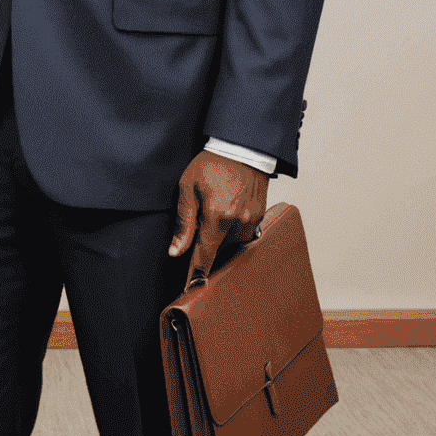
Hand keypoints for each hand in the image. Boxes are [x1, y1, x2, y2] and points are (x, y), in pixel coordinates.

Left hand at [168, 150, 268, 284]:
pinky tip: (227, 210)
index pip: (205, 255)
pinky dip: (232, 228)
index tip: (190, 289)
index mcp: (217, 216)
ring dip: (221, 235)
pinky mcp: (260, 216)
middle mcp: (238, 222)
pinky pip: (244, 233)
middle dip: (207, 243)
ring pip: (232, 242)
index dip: (196, 273)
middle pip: (218, 249)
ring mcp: (252, 220)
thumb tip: (175, 251)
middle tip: (201, 220)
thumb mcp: (188, 187)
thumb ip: (183, 222)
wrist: (241, 146)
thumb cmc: (211, 163)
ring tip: (214, 210)